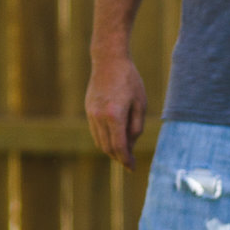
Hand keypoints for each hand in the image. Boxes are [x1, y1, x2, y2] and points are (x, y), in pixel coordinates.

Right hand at [86, 53, 147, 167]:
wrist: (108, 61)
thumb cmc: (129, 80)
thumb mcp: (140, 103)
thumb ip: (136, 127)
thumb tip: (129, 145)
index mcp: (115, 115)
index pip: (120, 146)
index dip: (126, 160)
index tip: (133, 168)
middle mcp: (100, 117)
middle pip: (107, 147)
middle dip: (119, 158)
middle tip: (129, 163)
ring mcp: (91, 114)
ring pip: (99, 141)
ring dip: (111, 150)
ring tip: (123, 153)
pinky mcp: (88, 110)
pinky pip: (95, 132)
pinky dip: (104, 139)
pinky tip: (114, 139)